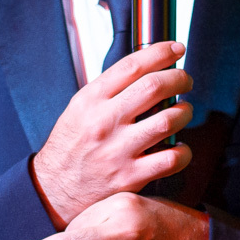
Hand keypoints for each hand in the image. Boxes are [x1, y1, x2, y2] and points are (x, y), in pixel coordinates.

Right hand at [31, 42, 193, 228]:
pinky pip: (171, 159)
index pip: (132, 65)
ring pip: (168, 120)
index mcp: (92, 100)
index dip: (161, 53)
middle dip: (179, 78)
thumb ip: (108, 90)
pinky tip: (179, 147)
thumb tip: (145, 71)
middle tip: (185, 80)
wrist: (54, 189)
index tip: (175, 49)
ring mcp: (119, 150)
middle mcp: (105, 122)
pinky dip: (183, 151)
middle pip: (155, 87)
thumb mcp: (79, 109)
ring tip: (183, 111)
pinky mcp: (131, 176)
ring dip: (184, 112)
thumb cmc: (70, 147)